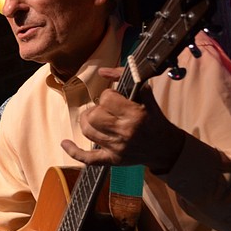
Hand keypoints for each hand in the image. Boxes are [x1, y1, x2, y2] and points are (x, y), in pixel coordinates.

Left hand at [61, 67, 184, 172]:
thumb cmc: (154, 119)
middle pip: (94, 116)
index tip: (115, 98)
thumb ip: (126, 78)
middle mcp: (125, 132)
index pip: (107, 99)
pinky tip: (65, 143)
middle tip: (103, 109)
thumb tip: (102, 71)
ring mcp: (117, 148)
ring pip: (88, 131)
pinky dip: (74, 151)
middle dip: (96, 109)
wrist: (165, 147)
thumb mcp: (146, 95)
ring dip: (86, 122)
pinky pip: (88, 158)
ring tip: (93, 118)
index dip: (108, 95)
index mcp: (136, 115)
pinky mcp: (112, 160)